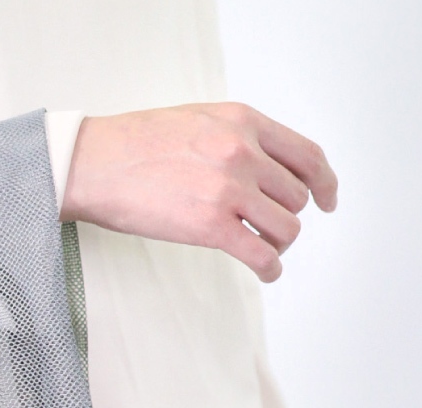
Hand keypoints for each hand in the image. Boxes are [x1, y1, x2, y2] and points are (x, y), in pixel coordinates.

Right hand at [60, 102, 337, 281]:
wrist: (94, 164)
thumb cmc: (133, 145)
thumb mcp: (198, 120)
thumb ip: (236, 137)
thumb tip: (262, 167)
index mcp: (243, 122)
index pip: (306, 155)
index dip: (325, 182)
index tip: (327, 200)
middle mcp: (242, 152)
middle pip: (296, 197)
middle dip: (288, 218)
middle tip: (272, 232)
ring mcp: (228, 190)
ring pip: (286, 228)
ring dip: (280, 245)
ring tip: (264, 252)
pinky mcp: (211, 227)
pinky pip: (262, 255)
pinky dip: (270, 269)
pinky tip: (265, 273)